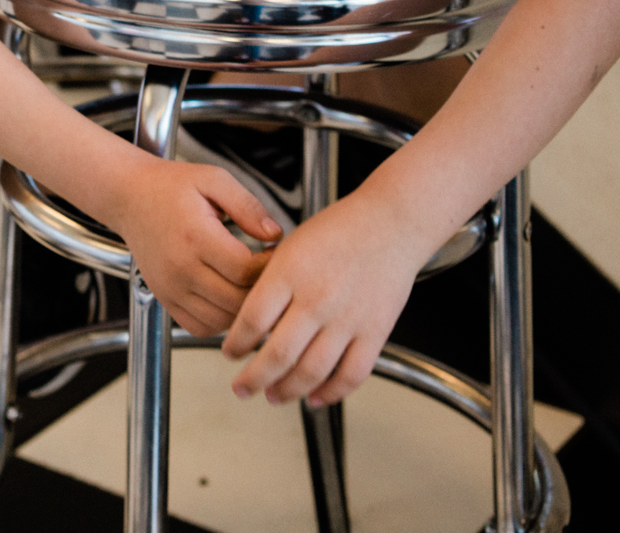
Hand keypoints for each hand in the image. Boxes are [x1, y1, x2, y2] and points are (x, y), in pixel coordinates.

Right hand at [104, 156, 280, 336]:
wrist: (129, 197)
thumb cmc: (169, 187)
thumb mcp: (213, 180)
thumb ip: (248, 206)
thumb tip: (275, 234)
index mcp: (196, 236)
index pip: (244, 271)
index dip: (268, 266)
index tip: (273, 252)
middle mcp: (180, 267)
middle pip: (236, 300)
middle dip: (260, 289)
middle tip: (266, 270)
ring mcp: (170, 287)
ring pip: (221, 320)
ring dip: (242, 308)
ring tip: (247, 283)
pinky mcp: (164, 298)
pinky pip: (200, 327)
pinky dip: (220, 320)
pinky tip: (226, 296)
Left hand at [222, 194, 432, 406]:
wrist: (390, 223)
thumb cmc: (338, 230)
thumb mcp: (290, 246)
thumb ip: (269, 282)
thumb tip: (246, 321)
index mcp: (289, 272)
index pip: (251, 320)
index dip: (235, 344)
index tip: (229, 353)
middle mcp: (317, 298)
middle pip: (277, 355)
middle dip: (253, 379)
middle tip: (241, 388)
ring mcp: (348, 318)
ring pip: (311, 371)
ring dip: (287, 391)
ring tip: (272, 396)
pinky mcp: (375, 331)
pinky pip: (351, 374)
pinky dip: (330, 392)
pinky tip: (315, 397)